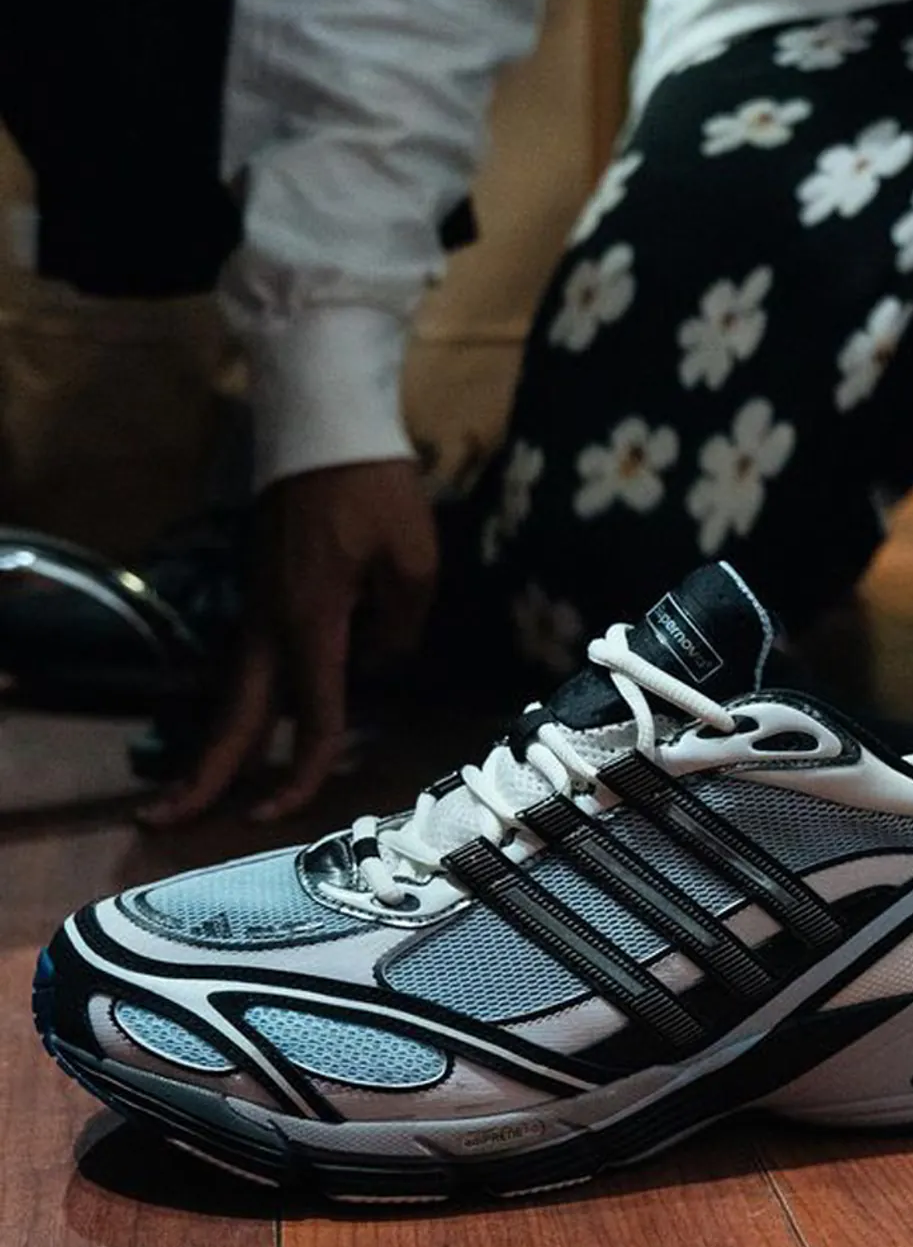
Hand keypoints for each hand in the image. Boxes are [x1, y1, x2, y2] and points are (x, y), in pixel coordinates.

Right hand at [140, 459, 437, 824]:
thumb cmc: (375, 489)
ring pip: (235, 692)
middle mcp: (272, 625)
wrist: (324, 424)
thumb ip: (402, 626)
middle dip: (203, 774)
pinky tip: (246, 731)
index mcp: (311, 622)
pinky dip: (244, 707)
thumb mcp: (415, 561)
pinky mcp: (262, 593)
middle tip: (164, 822)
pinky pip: (251, 664)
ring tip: (194, 792)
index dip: (299, 772)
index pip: (310, 717)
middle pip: (235, 716)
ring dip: (217, 744)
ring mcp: (259, 607)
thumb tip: (379, 658)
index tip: (275, 813)